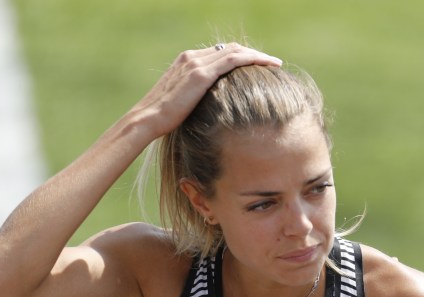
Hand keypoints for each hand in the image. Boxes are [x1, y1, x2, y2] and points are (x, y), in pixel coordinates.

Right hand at [130, 43, 282, 138]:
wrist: (148, 120)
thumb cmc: (164, 120)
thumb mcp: (184, 104)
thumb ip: (198, 98)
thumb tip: (214, 109)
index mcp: (187, 62)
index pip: (220, 53)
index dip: (241, 57)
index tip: (258, 66)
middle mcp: (192, 57)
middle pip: (230, 48)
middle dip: (253, 54)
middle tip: (271, 63)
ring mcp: (196, 63)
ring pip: (235, 51)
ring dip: (257, 55)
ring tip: (275, 63)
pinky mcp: (201, 73)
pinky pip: (233, 59)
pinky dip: (253, 58)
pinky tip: (267, 64)